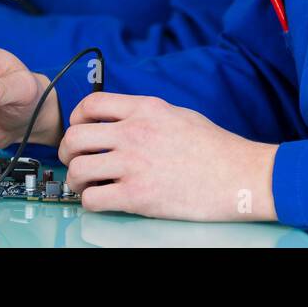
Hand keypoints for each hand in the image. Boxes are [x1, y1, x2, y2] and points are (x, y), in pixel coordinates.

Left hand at [58, 93, 278, 222]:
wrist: (240, 176)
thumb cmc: (216, 149)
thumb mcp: (178, 114)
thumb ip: (145, 114)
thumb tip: (122, 119)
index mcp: (144, 109)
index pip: (90, 104)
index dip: (76, 118)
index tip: (78, 130)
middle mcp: (134, 133)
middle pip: (75, 136)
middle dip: (67, 151)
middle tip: (74, 160)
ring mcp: (134, 164)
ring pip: (78, 168)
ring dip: (76, 179)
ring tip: (86, 184)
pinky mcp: (137, 195)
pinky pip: (93, 198)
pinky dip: (90, 202)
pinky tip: (101, 200)